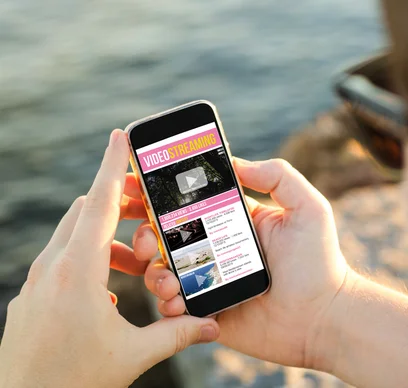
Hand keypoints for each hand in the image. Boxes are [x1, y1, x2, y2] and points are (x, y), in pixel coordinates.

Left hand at [0, 130, 218, 387]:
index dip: (113, 165)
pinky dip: (88, 258)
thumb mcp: (133, 355)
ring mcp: (36, 282)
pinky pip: (61, 260)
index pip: (99, 203)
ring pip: (73, 236)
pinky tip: (108, 291)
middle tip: (150, 213)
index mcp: (78, 272)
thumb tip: (213, 325)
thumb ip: (177, 334)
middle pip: (87, 212)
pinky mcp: (30, 296)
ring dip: (107, 238)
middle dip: (120, 204)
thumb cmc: (73, 380)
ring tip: (137, 263)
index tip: (122, 135)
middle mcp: (52, 268)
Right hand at [144, 158, 348, 367]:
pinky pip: (173, 307)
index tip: (134, 183)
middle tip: (143, 236)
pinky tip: (177, 300)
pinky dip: (166, 303)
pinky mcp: (207, 312)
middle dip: (143, 231)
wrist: (324, 318)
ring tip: (167, 276)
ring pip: (162, 270)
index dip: (160, 193)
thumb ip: (277, 176)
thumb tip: (236, 161)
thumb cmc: (320, 262)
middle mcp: (216, 249)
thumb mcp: (307, 208)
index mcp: (233, 222)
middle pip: (166, 235)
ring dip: (153, 270)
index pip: (189, 202)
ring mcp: (209, 281)